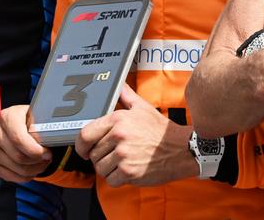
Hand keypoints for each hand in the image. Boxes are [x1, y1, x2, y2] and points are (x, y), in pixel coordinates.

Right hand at [0, 104, 51, 182]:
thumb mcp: (38, 116)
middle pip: (19, 157)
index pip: (19, 139)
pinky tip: (33, 167)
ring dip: (35, 169)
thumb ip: (42, 125)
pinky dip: (27, 176)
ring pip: (18, 169)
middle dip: (38, 161)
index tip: (48, 152)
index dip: (36, 151)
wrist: (20, 124)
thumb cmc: (32, 121)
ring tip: (42, 162)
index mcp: (6, 117)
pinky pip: (13, 177)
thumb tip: (46, 138)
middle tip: (47, 158)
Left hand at [74, 85, 194, 187]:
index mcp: (117, 119)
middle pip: (93, 153)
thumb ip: (126, 96)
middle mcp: (118, 136)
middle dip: (100, 157)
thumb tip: (118, 85)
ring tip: (122, 163)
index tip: (83, 150)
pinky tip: (128, 172)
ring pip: (100, 168)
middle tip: (113, 157)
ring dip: (108, 170)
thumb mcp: (143, 108)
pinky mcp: (129, 172)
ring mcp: (123, 154)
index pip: (86, 134)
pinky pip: (111, 180)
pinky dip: (117, 179)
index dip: (80, 145)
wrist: (183, 150)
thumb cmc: (162, 131)